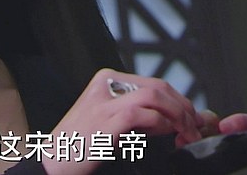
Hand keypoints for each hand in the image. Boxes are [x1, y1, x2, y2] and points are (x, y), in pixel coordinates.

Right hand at [41, 68, 246, 174]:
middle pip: (158, 87)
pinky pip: (142, 114)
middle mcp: (106, 85)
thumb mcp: (108, 122)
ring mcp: (104, 102)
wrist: (51, 164)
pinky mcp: (104, 122)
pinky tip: (167, 135)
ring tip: (186, 135)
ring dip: (178, 116)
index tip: (192, 119)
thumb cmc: (80, 147)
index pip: (154, 84)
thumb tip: (176, 119)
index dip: (179, 100)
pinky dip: (161, 124)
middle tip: (194, 129)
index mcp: (107, 81)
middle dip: (184, 108)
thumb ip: (137, 115)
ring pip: (154, 96)